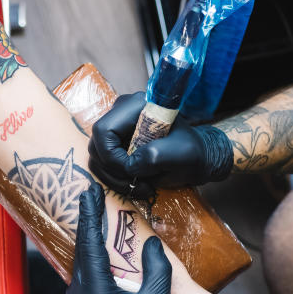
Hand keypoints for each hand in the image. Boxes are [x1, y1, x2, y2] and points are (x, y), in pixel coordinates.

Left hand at [59, 183, 179, 293]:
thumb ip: (156, 267)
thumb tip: (151, 242)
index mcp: (95, 293)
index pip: (90, 244)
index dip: (89, 216)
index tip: (88, 193)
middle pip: (83, 255)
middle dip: (90, 229)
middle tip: (92, 200)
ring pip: (81, 272)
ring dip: (92, 253)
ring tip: (99, 230)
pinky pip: (79, 287)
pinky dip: (90, 274)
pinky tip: (100, 265)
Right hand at [88, 92, 233, 198]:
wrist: (196, 158)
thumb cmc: (190, 151)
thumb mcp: (176, 154)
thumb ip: (150, 158)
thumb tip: (128, 167)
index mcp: (134, 107)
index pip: (103, 130)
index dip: (112, 156)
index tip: (131, 171)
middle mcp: (120, 116)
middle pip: (96, 147)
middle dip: (113, 171)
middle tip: (137, 183)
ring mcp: (116, 132)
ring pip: (96, 160)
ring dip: (115, 180)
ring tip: (140, 187)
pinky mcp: (115, 147)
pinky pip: (103, 167)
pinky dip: (116, 181)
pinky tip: (136, 185)